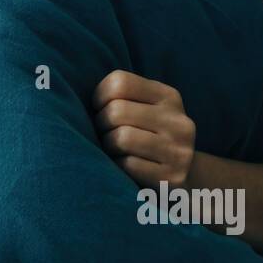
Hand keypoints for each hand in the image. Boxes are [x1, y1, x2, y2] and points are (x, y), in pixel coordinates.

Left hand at [92, 70, 196, 187]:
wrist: (183, 180)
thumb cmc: (146, 140)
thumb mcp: (144, 111)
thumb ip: (121, 98)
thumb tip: (79, 97)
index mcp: (169, 97)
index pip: (120, 82)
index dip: (99, 96)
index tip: (99, 109)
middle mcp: (178, 121)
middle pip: (116, 111)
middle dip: (101, 124)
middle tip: (105, 134)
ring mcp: (178, 150)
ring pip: (120, 138)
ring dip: (108, 147)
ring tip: (114, 150)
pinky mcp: (171, 178)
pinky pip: (126, 165)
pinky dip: (116, 166)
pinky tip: (123, 168)